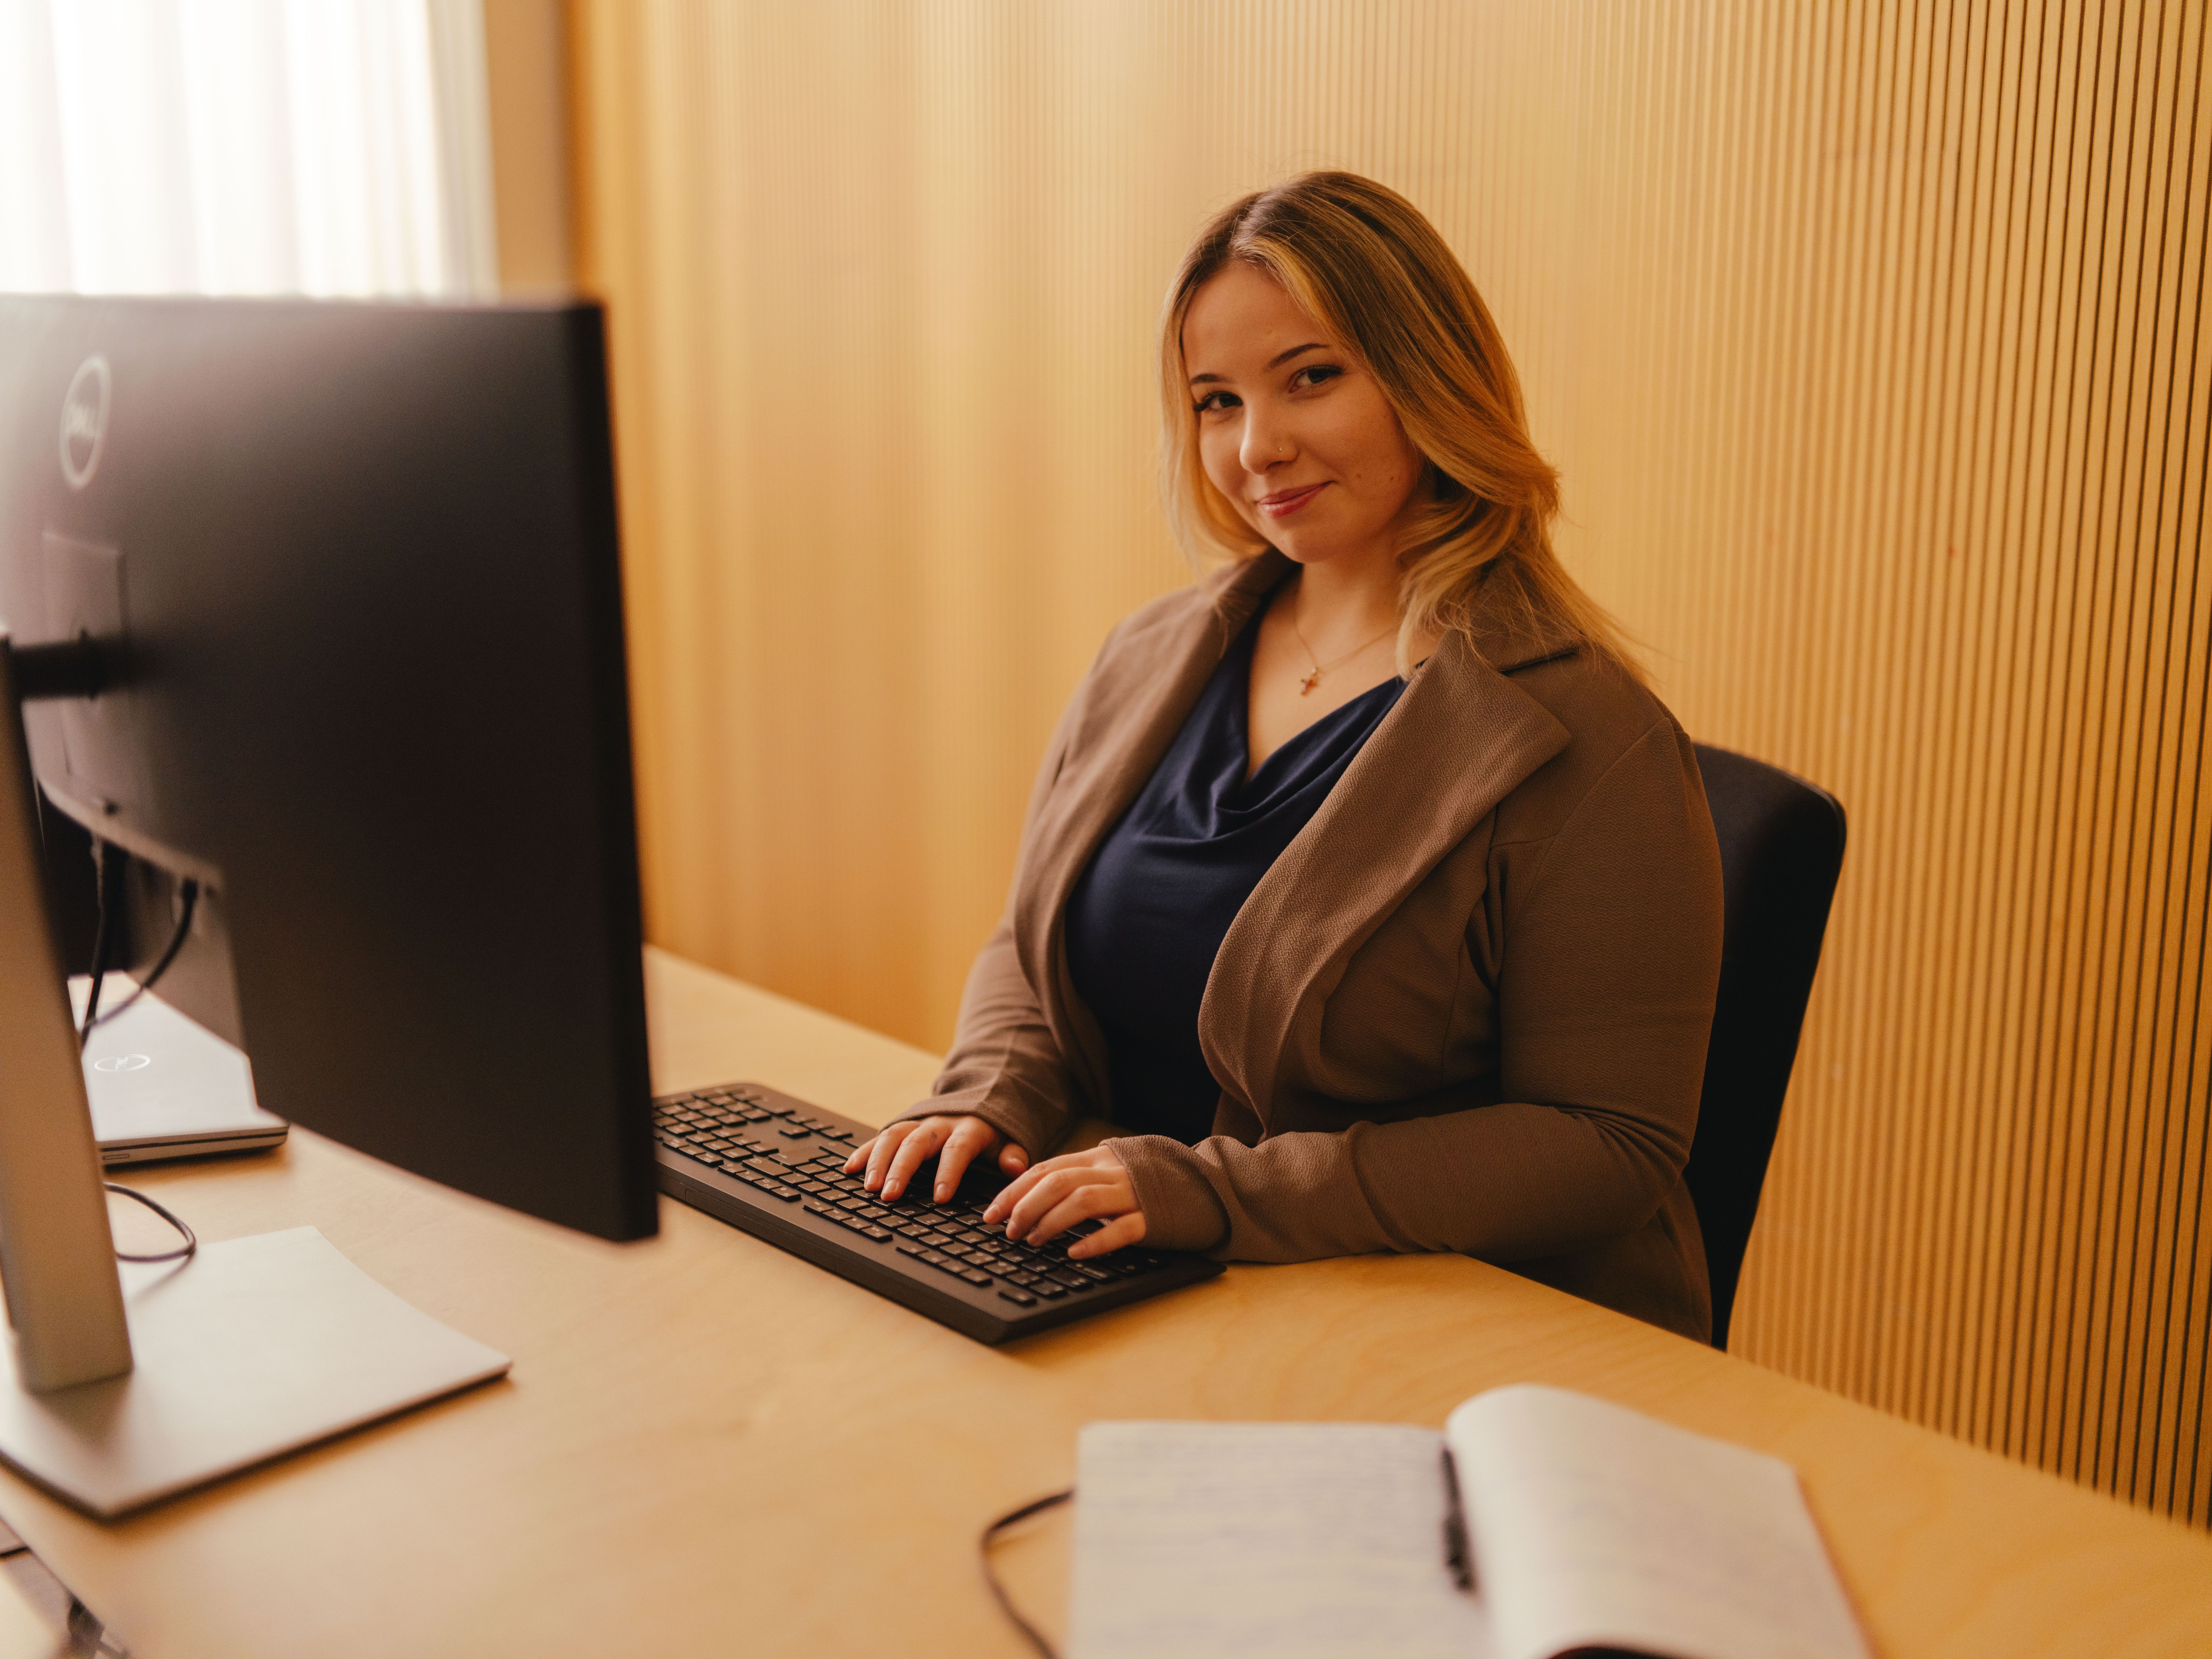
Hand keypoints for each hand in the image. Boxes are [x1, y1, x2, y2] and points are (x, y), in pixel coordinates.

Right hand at [845, 1115, 1028, 1203]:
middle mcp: (939, 1124)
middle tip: (890, 1194)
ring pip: (894, 1138)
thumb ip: (1012, 1154)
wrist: (979, 1098)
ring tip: (869, 1187)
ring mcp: (918, 1124)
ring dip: (878, 1161)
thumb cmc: (991, 1131)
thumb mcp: (1008, 1139)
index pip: (957, 1150)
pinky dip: (864, 1152)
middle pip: (917, 1143)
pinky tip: (849, 1168)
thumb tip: (1016, 1167)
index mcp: (968, 1129)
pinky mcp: (902, 1128)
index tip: (940, 1197)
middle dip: (902, 1168)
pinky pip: (879, 1137)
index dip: (948, 1172)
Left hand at [983, 1145, 1144, 1258]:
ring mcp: (1133, 1194)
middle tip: (1009, 1231)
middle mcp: (1112, 1172)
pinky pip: (1121, 1229)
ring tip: (1033, 1241)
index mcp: (1097, 1159)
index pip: (1045, 1170)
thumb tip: (1026, 1196)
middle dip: (1026, 1207)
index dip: (1014, 1191)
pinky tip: (1075, 1252)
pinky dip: (1095, 1241)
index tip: (991, 1213)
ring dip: (1051, 1222)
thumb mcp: (1106, 1172)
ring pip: (1084, 1202)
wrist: (1201, 1185)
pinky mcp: (1152, 1219)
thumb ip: (1074, 1178)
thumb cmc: (1144, 1184)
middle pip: (1059, 1183)